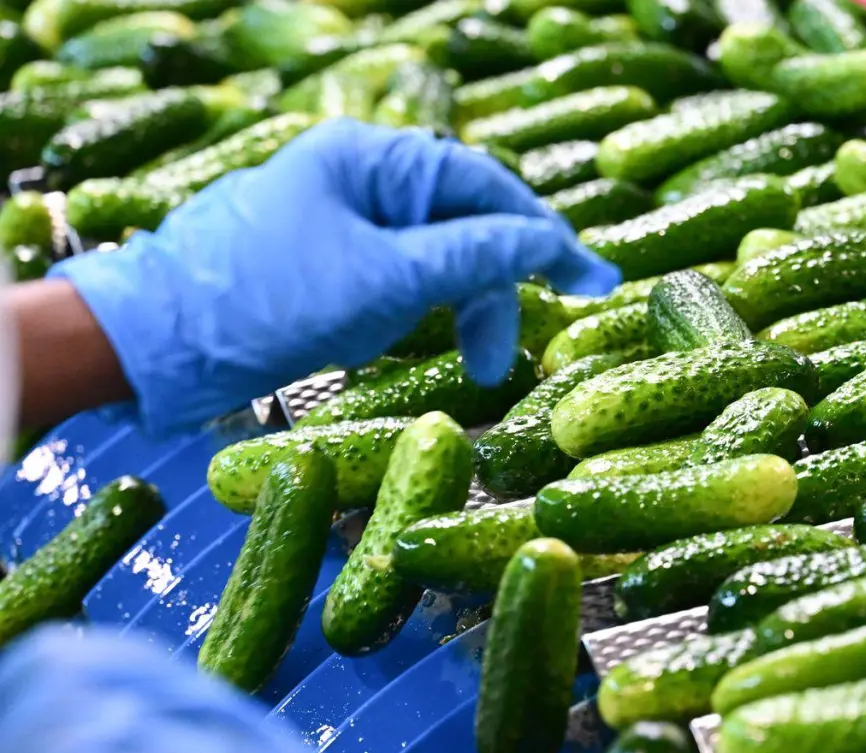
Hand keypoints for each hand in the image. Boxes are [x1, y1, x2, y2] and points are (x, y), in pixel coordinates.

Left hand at [48, 118, 619, 435]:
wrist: (154, 343)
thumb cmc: (268, 302)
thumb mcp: (386, 280)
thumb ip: (475, 257)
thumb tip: (548, 241)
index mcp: (371, 157)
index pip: (484, 187)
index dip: (544, 236)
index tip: (594, 280)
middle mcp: (356, 177)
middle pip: (460, 225)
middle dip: (490, 290)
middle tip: (504, 357)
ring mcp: (335, 220)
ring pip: (426, 260)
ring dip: (450, 310)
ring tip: (460, 365)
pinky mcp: (317, 264)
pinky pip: (389, 281)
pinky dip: (406, 315)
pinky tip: (387, 345)